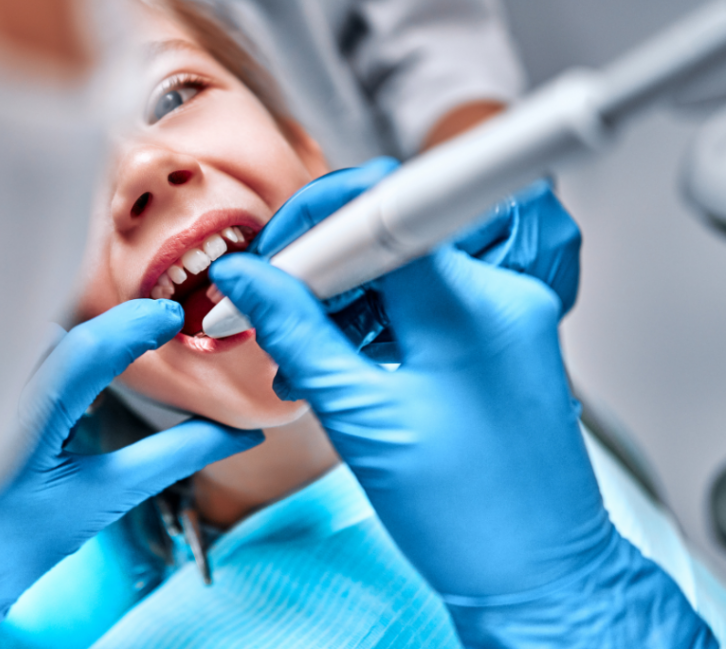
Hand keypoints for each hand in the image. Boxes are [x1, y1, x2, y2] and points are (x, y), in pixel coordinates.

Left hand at [0, 300, 261, 647]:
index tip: (171, 317)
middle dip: (103, 325)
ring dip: (72, 332)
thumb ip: (175, 456)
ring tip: (113, 347)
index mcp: (22, 431)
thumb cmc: (20, 540)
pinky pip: (4, 341)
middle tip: (151, 326)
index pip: (83, 352)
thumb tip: (242, 433)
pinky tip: (65, 370)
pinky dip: (44, 344)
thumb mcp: (104, 497)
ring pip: (28, 329)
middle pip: (54, 326)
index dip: (134, 325)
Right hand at [209, 251, 715, 647]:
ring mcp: (506, 312)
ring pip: (404, 266)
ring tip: (300, 356)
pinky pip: (425, 300)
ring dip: (343, 300)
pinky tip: (337, 362)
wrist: (538, 576)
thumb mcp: (359, 417)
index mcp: (471, 305)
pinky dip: (375, 322)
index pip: (384, 208)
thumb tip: (246, 277)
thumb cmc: (468, 515)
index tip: (269, 257)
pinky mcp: (500, 336)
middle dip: (321, 266)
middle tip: (273, 305)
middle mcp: (501, 292)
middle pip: (392, 231)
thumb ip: (296, 331)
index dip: (315, 223)